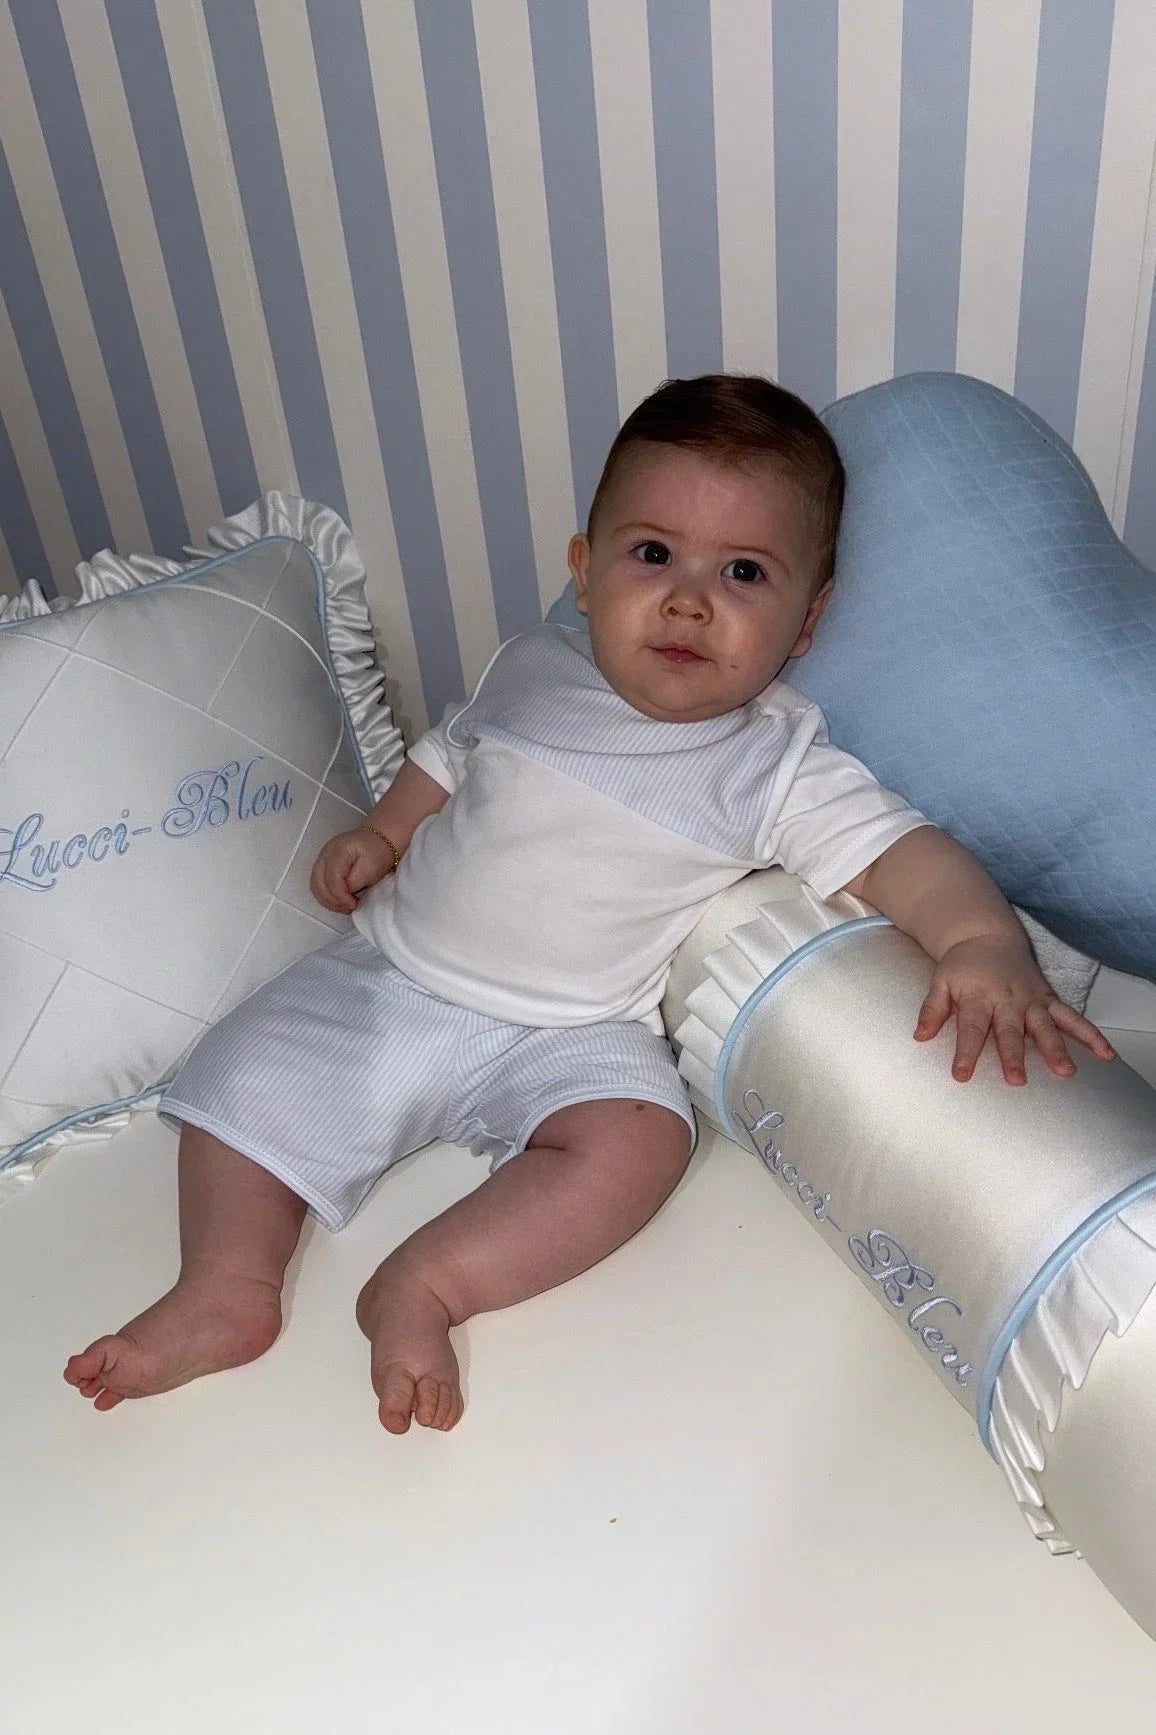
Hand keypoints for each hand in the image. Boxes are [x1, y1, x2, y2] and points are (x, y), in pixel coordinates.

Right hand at [310, 827, 396, 913]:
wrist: (380, 839)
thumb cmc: (378, 850)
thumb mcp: (371, 867)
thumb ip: (355, 882)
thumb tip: (345, 893)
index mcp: (337, 851)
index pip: (331, 879)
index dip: (340, 896)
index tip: (352, 904)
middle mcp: (326, 854)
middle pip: (318, 883)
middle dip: (332, 901)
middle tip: (348, 907)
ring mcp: (323, 859)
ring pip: (316, 886)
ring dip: (328, 900)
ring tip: (345, 905)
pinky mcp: (325, 865)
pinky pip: (319, 884)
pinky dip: (327, 896)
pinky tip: (340, 900)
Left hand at [914, 934, 1115, 1084]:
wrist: (986, 935)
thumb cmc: (963, 965)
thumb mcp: (940, 982)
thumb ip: (932, 1010)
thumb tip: (919, 1037)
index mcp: (979, 997)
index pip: (971, 1028)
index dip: (966, 1052)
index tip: (962, 1075)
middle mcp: (1008, 1000)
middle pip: (1011, 1031)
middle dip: (1014, 1056)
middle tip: (1017, 1081)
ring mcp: (1032, 1000)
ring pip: (1046, 1026)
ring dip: (1056, 1049)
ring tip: (1065, 1072)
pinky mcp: (1049, 999)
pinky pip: (1072, 1017)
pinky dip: (1090, 1035)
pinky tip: (1106, 1054)